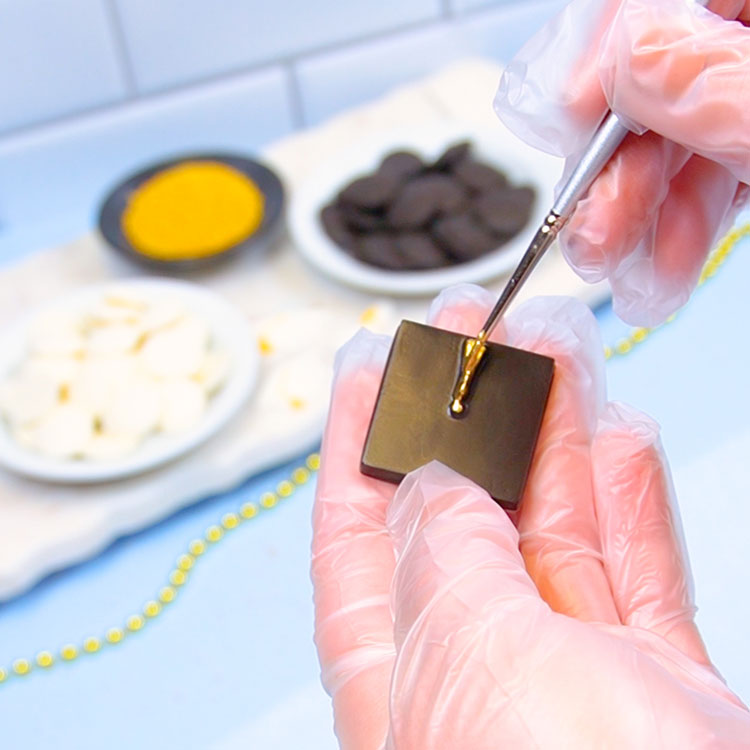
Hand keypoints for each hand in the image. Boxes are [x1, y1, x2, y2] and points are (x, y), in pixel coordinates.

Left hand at [311, 285, 749, 748]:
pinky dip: (629, 500)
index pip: (356, 526)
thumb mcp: (471, 658)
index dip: (355, 433)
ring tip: (551, 345)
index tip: (364, 355)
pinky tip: (617, 430)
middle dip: (465, 411)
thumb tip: (428, 480)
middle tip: (471, 325)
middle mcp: (477, 668)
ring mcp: (574, 677)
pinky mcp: (661, 691)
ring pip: (553, 524)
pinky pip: (637, 572)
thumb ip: (444, 557)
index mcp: (400, 674)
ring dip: (553, 431)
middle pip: (461, 509)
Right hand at [494, 0, 749, 325]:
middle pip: (654, 77)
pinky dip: (677, 224)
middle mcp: (746, 41)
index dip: (600, 53)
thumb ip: (710, 82)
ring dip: (638, 216)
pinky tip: (659, 269)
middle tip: (591, 233)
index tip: (561, 120)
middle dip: (614, 171)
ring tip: (624, 272)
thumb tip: (621, 63)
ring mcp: (746, 92)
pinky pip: (706, 170)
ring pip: (674, 137)